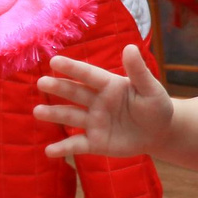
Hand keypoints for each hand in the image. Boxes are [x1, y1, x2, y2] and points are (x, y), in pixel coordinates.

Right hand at [34, 43, 174, 159]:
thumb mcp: (151, 89)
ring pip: (71, 116)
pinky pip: (77, 145)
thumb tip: (130, 47)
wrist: (159, 133)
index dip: (73, 68)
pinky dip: (63, 148)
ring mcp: (94, 122)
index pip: (89, 75)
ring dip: (54, 114)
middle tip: (42, 83)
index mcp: (109, 85)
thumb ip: (138, 71)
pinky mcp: (95, 142)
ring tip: (38, 112)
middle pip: (75, 93)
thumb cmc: (155, 106)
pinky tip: (49, 151)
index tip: (54, 61)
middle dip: (58, 88)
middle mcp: (97, 102)